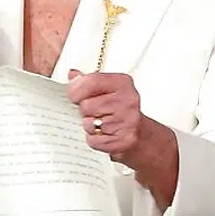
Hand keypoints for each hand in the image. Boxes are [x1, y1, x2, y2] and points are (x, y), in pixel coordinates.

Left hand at [67, 69, 178, 205]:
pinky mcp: (123, 140)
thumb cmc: (121, 110)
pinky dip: (94, 140)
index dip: (75, 90)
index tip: (74, 95)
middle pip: (86, 105)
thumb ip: (89, 81)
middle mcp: (128, 100)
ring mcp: (127, 121)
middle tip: (95, 112)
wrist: (141, 135)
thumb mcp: (108, 90)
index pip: (90, 81)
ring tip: (101, 123)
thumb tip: (73, 75)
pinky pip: (93, 140)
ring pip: (89, 124)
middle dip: (84, 111)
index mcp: (122, 83)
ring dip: (90, 126)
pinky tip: (104, 135)